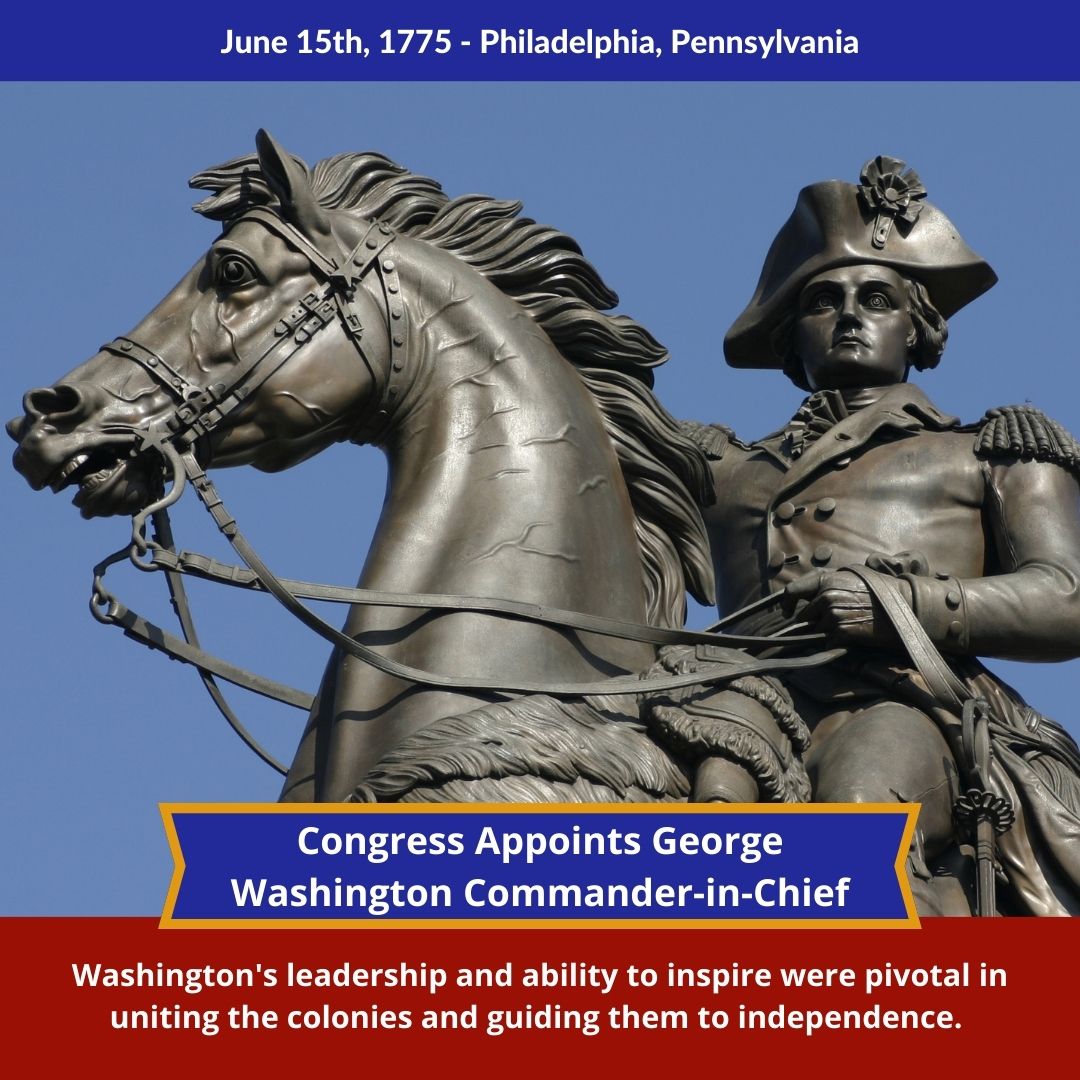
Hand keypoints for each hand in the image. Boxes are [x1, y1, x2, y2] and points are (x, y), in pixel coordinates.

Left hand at [782, 569, 909, 644]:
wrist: (904, 607)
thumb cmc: (879, 593)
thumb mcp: (850, 579)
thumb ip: (828, 586)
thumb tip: (808, 599)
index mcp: (826, 580)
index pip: (792, 590)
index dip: (786, 603)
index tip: (786, 612)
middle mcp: (826, 595)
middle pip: (805, 616)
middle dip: (814, 622)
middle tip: (836, 622)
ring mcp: (832, 613)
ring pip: (817, 631)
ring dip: (828, 633)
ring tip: (851, 626)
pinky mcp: (841, 631)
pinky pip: (829, 642)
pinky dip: (837, 644)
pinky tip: (854, 637)